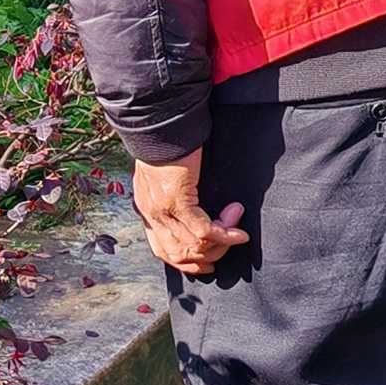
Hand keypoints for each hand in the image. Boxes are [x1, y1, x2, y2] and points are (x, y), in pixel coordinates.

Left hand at [132, 150, 250, 277]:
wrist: (159, 123)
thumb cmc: (166, 144)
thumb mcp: (164, 176)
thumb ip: (172, 197)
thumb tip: (194, 212)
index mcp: (146, 209)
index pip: (162, 250)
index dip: (187, 262)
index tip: (208, 261)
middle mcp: (151, 214)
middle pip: (179, 254)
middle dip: (209, 255)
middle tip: (229, 244)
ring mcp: (163, 209)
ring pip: (194, 245)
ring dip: (221, 243)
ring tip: (237, 230)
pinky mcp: (178, 200)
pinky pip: (203, 230)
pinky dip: (224, 234)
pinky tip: (239, 232)